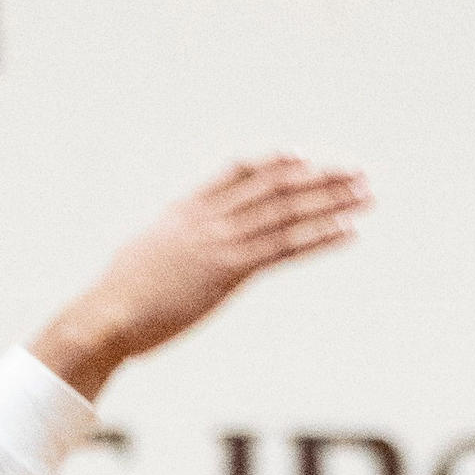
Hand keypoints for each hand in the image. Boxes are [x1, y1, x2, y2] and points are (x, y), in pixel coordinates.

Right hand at [34, 156, 368, 403]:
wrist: (106, 316)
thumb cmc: (115, 298)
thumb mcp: (141, 258)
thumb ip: (164, 246)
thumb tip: (165, 253)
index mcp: (184, 210)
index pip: (237, 173)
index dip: (274, 163)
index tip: (304, 158)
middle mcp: (207, 217)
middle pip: (274, 186)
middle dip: (320, 177)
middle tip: (357, 171)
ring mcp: (219, 241)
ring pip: (287, 211)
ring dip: (333, 201)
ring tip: (368, 194)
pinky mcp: (229, 269)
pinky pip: (285, 247)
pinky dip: (321, 236)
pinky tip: (350, 230)